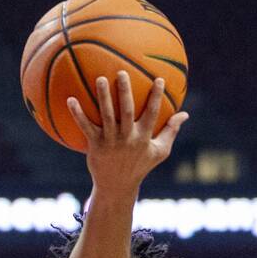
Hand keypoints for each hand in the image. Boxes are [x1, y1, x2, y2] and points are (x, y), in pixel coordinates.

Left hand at [67, 73, 189, 194]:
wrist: (117, 185)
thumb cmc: (140, 165)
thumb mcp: (160, 151)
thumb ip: (171, 131)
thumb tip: (185, 114)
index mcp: (144, 137)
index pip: (153, 113)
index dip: (156, 97)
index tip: (159, 79)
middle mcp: (127, 137)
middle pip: (127, 111)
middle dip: (125, 91)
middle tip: (122, 72)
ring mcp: (110, 141)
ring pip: (106, 115)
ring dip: (103, 97)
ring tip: (99, 78)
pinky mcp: (95, 145)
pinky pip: (85, 127)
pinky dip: (77, 114)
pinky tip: (70, 99)